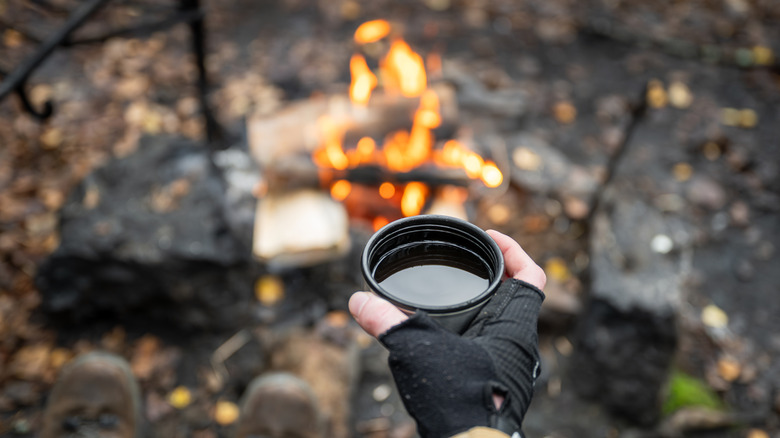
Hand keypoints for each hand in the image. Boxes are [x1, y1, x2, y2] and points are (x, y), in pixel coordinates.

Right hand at [349, 230, 545, 436]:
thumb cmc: (457, 402)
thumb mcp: (418, 351)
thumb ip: (387, 323)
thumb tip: (358, 302)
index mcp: (513, 329)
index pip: (531, 276)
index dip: (514, 250)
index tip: (490, 237)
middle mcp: (517, 346)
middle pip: (514, 296)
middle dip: (492, 275)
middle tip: (464, 261)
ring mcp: (507, 367)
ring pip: (501, 323)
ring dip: (482, 305)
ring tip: (452, 292)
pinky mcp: (492, 383)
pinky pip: (488, 345)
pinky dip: (470, 331)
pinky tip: (444, 334)